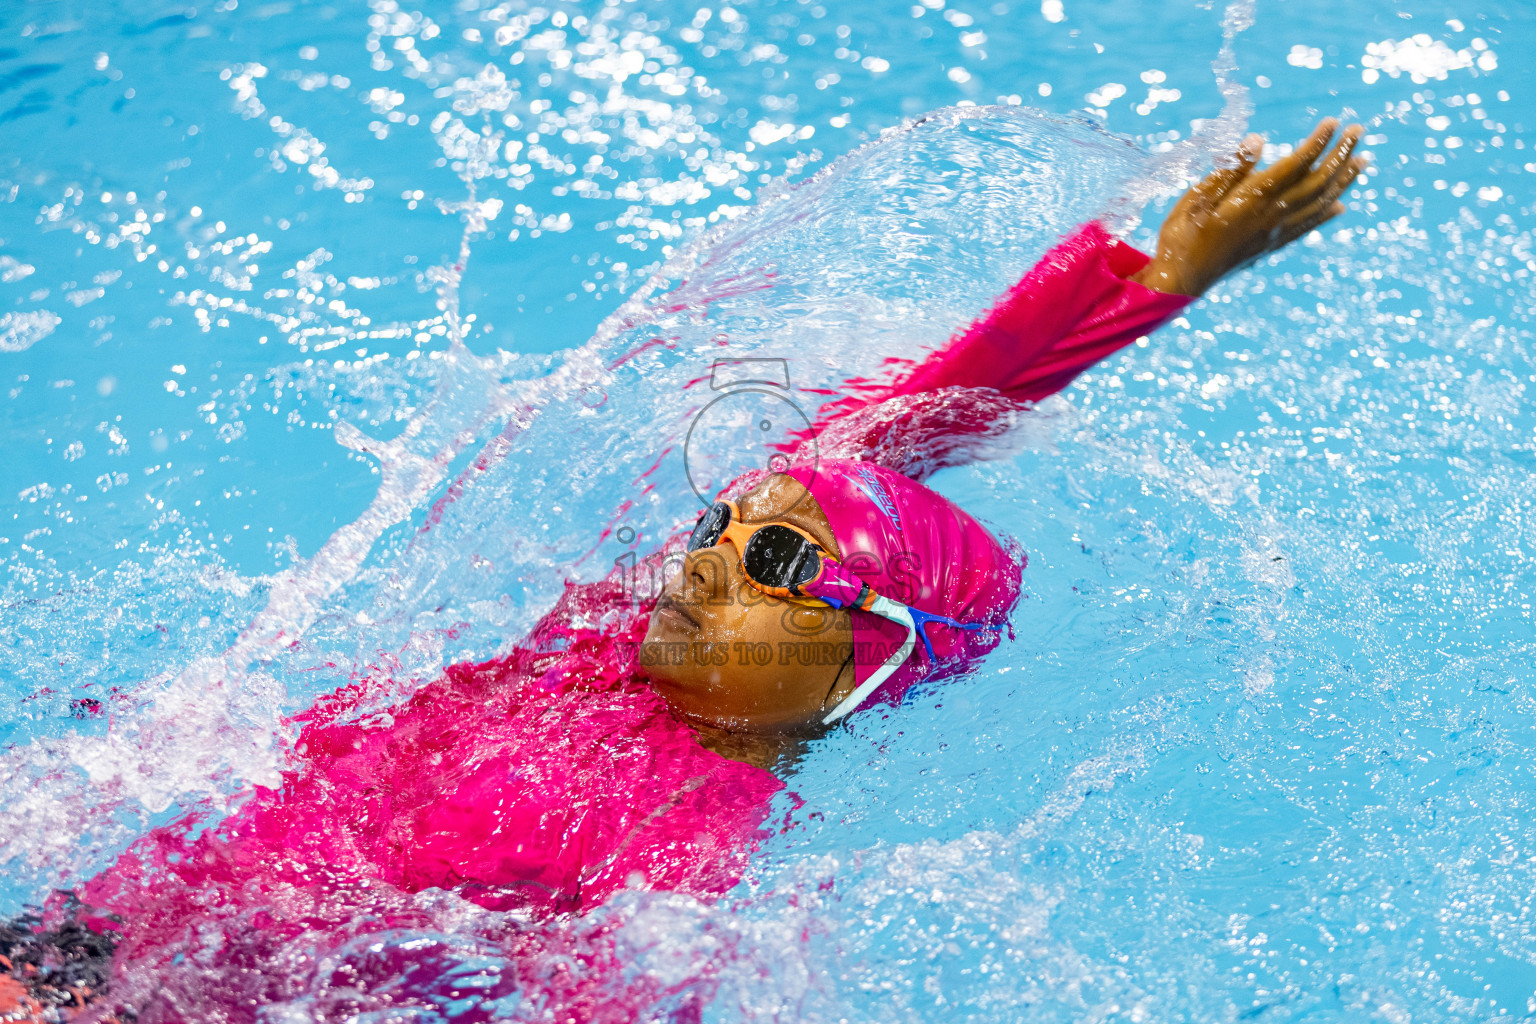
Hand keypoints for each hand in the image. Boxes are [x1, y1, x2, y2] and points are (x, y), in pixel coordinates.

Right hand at [1133, 118, 1367, 296]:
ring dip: (1343, 181)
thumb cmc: (1181, 235)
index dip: (1316, 143)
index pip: (1294, 166)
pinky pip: (1307, 228)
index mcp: (1252, 201)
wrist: (1180, 281)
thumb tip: (1258, 140)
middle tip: (1358, 130)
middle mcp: (1271, 217)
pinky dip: (1327, 214)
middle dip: (1340, 154)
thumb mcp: (1197, 196)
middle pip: (1316, 182)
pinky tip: (1340, 206)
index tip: (1334, 122)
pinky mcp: (1269, 246)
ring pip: (1319, 204)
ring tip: (1362, 161)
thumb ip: (1230, 170)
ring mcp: (1273, 234)